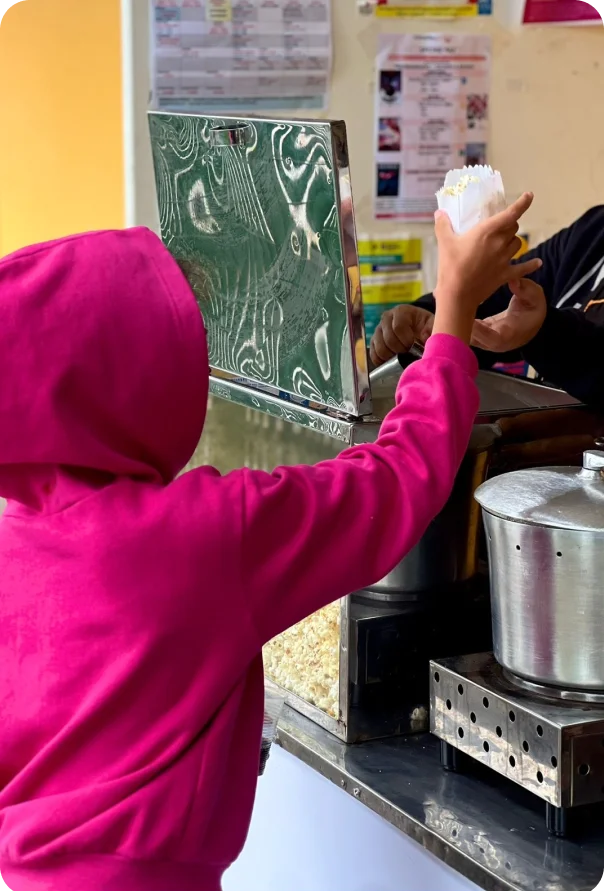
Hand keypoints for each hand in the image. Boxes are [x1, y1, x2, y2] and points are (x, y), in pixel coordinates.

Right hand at [370, 305, 433, 365]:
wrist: (416, 327)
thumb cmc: (424, 325)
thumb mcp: (432, 323)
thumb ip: (431, 328)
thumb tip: (424, 337)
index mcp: (401, 311)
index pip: (398, 327)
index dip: (406, 340)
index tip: (414, 346)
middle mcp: (386, 318)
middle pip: (388, 339)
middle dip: (400, 350)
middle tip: (409, 353)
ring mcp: (378, 330)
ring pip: (379, 348)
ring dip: (391, 357)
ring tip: (401, 357)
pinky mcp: (374, 342)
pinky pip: (373, 355)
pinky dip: (382, 361)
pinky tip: (392, 361)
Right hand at [433, 193, 542, 343]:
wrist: (457, 294)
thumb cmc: (451, 266)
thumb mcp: (444, 243)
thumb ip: (443, 225)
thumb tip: (439, 212)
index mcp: (487, 232)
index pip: (510, 214)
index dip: (522, 203)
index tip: (529, 196)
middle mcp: (500, 243)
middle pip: (514, 227)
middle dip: (509, 224)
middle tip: (500, 225)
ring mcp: (504, 259)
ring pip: (518, 243)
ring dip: (513, 240)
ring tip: (505, 242)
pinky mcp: (505, 274)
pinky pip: (523, 268)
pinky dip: (531, 265)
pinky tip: (537, 263)